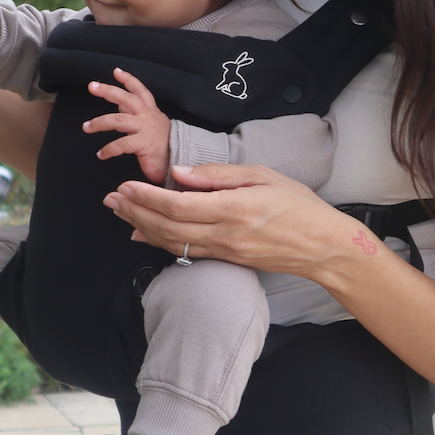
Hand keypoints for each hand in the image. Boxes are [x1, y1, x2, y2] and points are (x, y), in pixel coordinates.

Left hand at [83, 67, 171, 183]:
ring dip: (99, 123)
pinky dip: (108, 149)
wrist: (181, 161)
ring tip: (87, 127)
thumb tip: (121, 105)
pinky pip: (121, 144)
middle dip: (108, 91)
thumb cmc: (165, 147)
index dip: (128, 80)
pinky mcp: (143, 144)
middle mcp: (148, 116)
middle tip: (92, 86)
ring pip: (118, 120)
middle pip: (126, 98)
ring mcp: (145, 129)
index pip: (140, 90)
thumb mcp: (152, 126)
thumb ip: (137, 115)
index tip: (116, 72)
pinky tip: (101, 154)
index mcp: (151, 111)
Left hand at [103, 162, 356, 274]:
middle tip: (111, 199)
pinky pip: (185, 252)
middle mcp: (224, 235)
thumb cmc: (299, 205)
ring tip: (120, 213)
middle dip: (134, 212)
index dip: (146, 196)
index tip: (125, 185)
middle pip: (166, 226)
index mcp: (233, 208)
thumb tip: (179, 173)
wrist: (323, 247)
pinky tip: (142, 236)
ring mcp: (224, 252)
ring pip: (172, 242)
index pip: (177, 204)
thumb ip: (218, 174)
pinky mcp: (226, 261)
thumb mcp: (262, 175)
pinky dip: (159, 244)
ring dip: (141, 228)